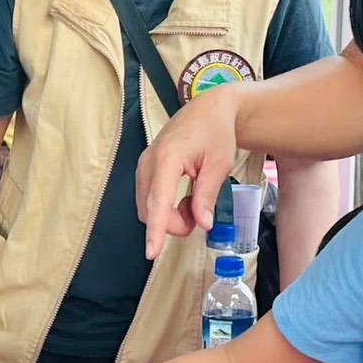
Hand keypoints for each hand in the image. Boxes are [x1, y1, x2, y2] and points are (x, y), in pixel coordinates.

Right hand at [136, 84, 239, 259]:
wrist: (208, 110)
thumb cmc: (216, 133)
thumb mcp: (219, 164)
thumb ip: (207, 195)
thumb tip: (203, 224)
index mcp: (168, 158)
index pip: (159, 201)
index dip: (156, 229)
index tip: (152, 252)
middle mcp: (149, 162)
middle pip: (151, 211)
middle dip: (174, 223)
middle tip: (201, 215)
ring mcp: (143, 165)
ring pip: (148, 208)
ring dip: (171, 216)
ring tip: (195, 203)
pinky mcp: (145, 170)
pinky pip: (150, 200)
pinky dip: (166, 208)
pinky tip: (184, 198)